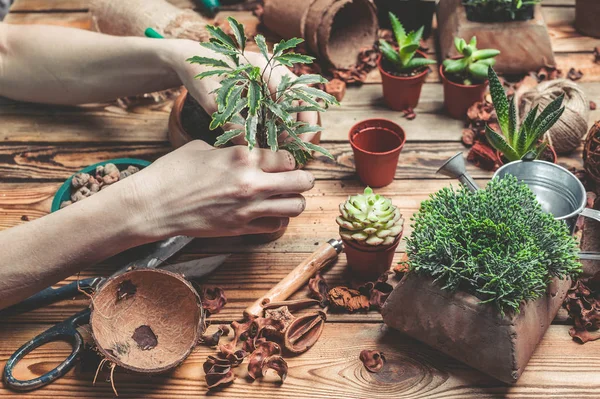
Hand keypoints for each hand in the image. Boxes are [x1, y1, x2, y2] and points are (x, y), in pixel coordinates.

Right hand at [126, 140, 313, 239]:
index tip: (283, 162)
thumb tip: (245, 152)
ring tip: (284, 197)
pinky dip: (277, 219)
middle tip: (296, 179)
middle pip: (302, 182)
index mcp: (242, 156)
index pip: (289, 157)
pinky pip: (276, 226)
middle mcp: (251, 183)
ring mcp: (247, 208)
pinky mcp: (240, 228)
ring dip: (294, 201)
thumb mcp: (203, 148)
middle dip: (303, 179)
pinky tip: (267, 212)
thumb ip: (231, 150)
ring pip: (295, 207)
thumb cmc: (173, 172)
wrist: (152, 206)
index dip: (289, 159)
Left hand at [168, 40, 318, 143]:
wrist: (193, 60)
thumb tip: (250, 149)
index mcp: (260, 64)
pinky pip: (292, 104)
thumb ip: (230, 123)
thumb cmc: (200, 76)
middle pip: (303, 96)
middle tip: (298, 149)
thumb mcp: (211, 100)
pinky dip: (293, 122)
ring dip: (301, 125)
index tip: (282, 142)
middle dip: (304, 124)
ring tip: (294, 148)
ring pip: (301, 101)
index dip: (288, 119)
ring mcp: (276, 75)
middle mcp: (274, 67)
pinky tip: (286, 141)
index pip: (287, 93)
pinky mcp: (273, 86)